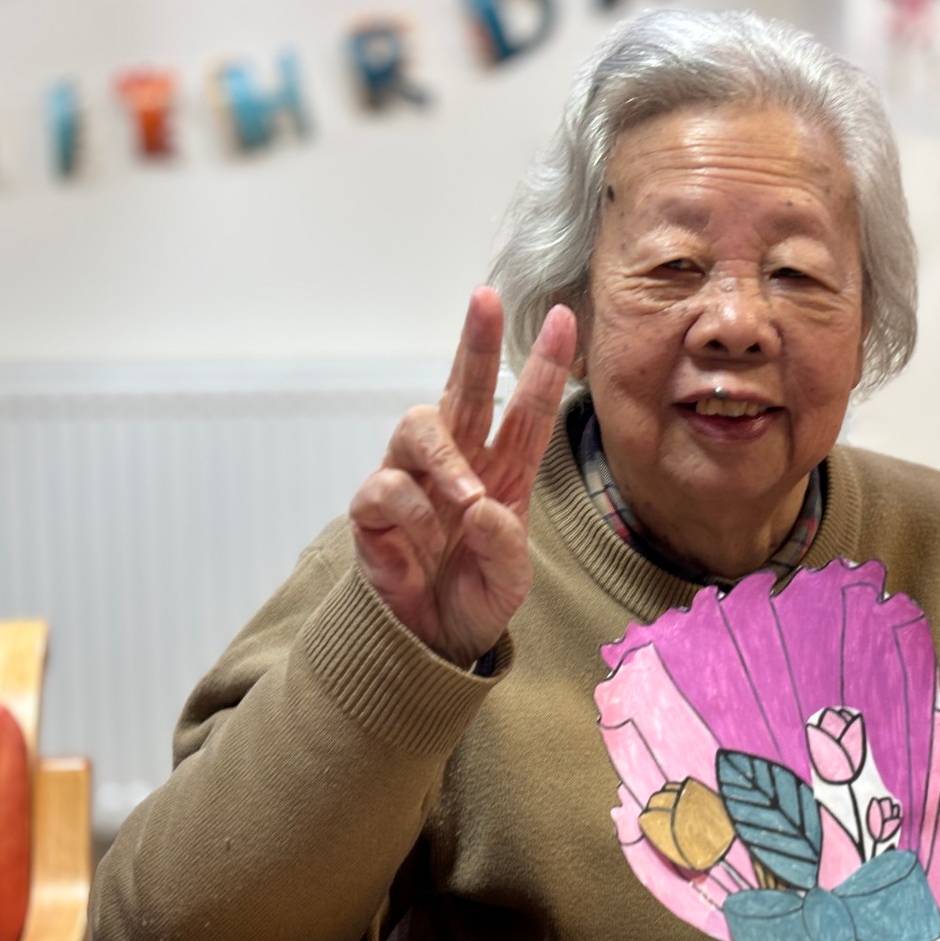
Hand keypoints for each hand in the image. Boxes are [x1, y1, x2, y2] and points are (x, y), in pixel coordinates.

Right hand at [349, 287, 575, 664]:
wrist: (429, 642)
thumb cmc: (473, 598)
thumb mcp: (509, 580)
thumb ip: (506, 546)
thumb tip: (483, 504)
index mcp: (503, 472)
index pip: (526, 410)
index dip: (545, 366)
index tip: (565, 319)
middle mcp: (458, 463)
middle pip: (465, 387)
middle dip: (475, 341)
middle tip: (485, 299)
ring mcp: (413, 479)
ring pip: (420, 425)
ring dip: (447, 459)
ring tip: (467, 499)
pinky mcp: (374, 506)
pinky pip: (389, 486)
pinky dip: (414, 512)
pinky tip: (426, 541)